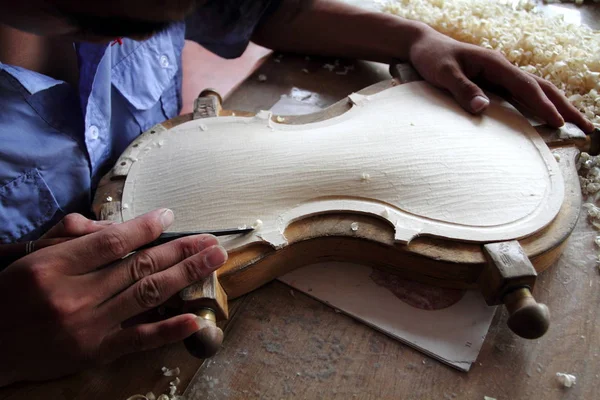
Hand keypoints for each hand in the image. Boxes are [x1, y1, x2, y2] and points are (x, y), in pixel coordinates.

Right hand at [0, 208, 227, 385]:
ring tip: (214, 262)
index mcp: (56, 266)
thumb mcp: (33, 256)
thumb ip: (73, 238)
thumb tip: (113, 228)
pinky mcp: (95, 352)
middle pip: (139, 266)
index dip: (146, 227)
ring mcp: (88, 326)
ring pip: (147, 295)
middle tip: (212, 241)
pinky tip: (195, 318)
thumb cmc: (12, 294)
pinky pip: (138, 340)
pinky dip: (168, 329)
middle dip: (181, 250)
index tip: (170, 216)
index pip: (113, 242)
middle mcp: (75, 295)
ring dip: (186, 275)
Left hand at [409, 28, 594, 132]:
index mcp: (495, 64)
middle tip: (586, 127)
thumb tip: (484, 107)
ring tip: (576, 124)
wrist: (424, 46)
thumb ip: (462, 89)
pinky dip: (539, 105)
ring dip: (557, 106)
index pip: (525, 86)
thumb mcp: (443, 73)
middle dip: (564, 107)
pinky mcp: (494, 81)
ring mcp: (500, 74)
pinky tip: (546, 117)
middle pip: (541, 87)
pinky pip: (523, 94)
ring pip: (536, 90)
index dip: (542, 105)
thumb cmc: (432, 58)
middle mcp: (503, 68)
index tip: (558, 123)